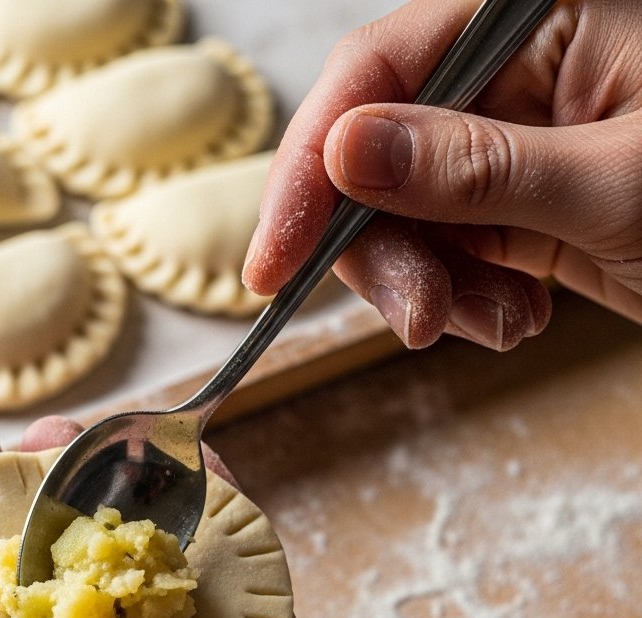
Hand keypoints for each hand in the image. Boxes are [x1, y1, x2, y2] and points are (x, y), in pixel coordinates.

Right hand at [244, 0, 641, 350]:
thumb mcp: (613, 183)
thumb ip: (475, 167)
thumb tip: (346, 151)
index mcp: (541, 22)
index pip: (381, 68)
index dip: (314, 163)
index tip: (274, 258)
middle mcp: (511, 77)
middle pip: (376, 156)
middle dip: (383, 251)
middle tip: (415, 318)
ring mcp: (506, 148)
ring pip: (402, 220)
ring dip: (428, 289)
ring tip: (495, 323)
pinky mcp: (511, 210)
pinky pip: (443, 257)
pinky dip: (463, 302)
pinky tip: (515, 318)